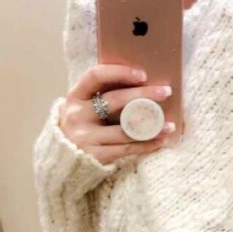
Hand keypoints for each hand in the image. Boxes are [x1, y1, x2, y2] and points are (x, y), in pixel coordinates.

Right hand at [60, 64, 175, 162]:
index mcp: (75, 96)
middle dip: (143, 95)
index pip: (95, 76)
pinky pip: (126, 149)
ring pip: (125, 129)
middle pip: (114, 101)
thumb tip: (141, 82)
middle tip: (165, 92)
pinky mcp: (95, 156)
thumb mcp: (83, 106)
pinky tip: (160, 141)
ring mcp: (85, 137)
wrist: (62, 159)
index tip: (142, 74)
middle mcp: (77, 115)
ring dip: (151, 126)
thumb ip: (101, 94)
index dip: (119, 72)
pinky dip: (146, 145)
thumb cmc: (82, 125)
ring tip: (170, 124)